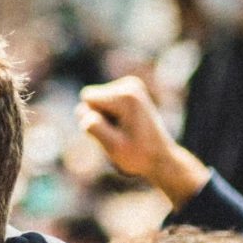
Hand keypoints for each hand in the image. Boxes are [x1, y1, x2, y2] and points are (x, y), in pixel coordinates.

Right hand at [79, 75, 209, 203]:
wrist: (160, 157)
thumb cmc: (137, 155)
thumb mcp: (114, 147)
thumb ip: (94, 128)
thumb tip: (82, 110)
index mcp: (125, 96)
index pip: (88, 99)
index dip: (93, 118)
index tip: (113, 130)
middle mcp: (130, 85)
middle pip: (92, 98)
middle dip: (99, 116)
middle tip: (120, 132)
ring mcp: (132, 85)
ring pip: (97, 100)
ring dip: (105, 117)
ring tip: (124, 129)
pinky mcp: (131, 90)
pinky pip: (105, 100)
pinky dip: (111, 114)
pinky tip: (126, 125)